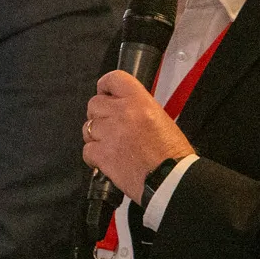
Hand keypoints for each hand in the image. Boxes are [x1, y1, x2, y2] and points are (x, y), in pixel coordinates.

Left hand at [83, 69, 192, 200]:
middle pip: (94, 104)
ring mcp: (109, 134)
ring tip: (111, 145)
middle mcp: (121, 113)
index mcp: (139, 101)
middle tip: (110, 125)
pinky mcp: (102, 155)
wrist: (171, 179)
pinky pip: (87, 150)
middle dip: (99, 115)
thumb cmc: (172, 153)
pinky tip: (107, 159)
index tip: (105, 94)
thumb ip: (138, 108)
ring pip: (87, 127)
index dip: (105, 87)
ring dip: (96, 136)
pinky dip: (94, 156)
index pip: (113, 79)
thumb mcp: (160, 118)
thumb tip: (122, 108)